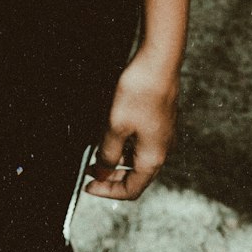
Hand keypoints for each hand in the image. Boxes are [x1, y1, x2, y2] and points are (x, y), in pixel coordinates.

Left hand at [86, 47, 178, 201]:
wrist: (159, 61)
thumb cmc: (140, 92)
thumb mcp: (116, 126)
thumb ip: (107, 153)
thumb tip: (103, 172)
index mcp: (152, 158)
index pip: (131, 190)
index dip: (107, 190)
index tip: (88, 185)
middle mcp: (162, 150)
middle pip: (135, 175)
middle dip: (110, 175)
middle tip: (89, 169)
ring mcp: (163, 135)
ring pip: (137, 157)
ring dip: (116, 157)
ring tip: (96, 149)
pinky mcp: (160, 120)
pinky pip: (141, 141)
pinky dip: (125, 143)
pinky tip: (111, 132)